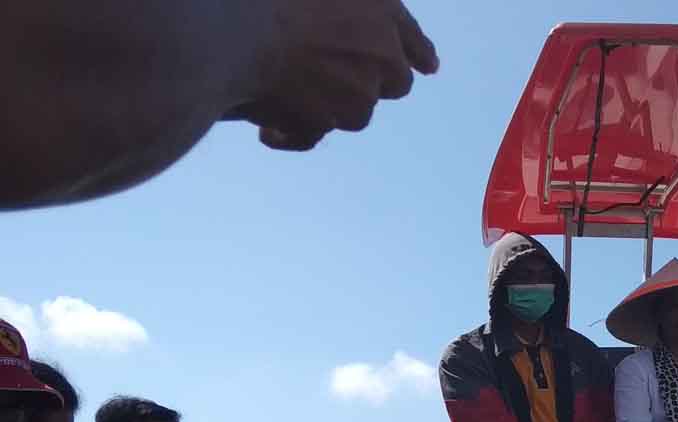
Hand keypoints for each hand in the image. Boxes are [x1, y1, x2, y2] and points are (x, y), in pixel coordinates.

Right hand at [236, 0, 438, 150]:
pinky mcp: (327, 122)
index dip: (417, 50)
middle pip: (395, 82)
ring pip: (355, 111)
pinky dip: (291, 133)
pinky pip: (312, 135)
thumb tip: (340, 16)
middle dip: (371, 81)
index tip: (428, 66)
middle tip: (337, 76)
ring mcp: (357, 93)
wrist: (231, 32)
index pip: (410, 36)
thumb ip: (342, 6)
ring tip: (285, 90)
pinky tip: (267, 129)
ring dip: (327, 105)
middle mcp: (380, 54)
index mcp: (379, 10)